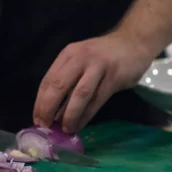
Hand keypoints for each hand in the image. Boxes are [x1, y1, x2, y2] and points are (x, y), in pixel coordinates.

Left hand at [33, 32, 153, 132]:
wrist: (134, 42)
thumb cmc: (104, 56)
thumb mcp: (81, 61)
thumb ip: (68, 80)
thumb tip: (54, 111)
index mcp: (68, 54)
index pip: (48, 80)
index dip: (40, 102)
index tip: (37, 120)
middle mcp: (80, 58)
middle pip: (59, 85)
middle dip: (49, 108)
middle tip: (46, 126)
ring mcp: (98, 66)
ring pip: (79, 93)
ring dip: (69, 114)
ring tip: (65, 129)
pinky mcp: (114, 77)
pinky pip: (97, 99)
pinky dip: (86, 115)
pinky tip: (80, 125)